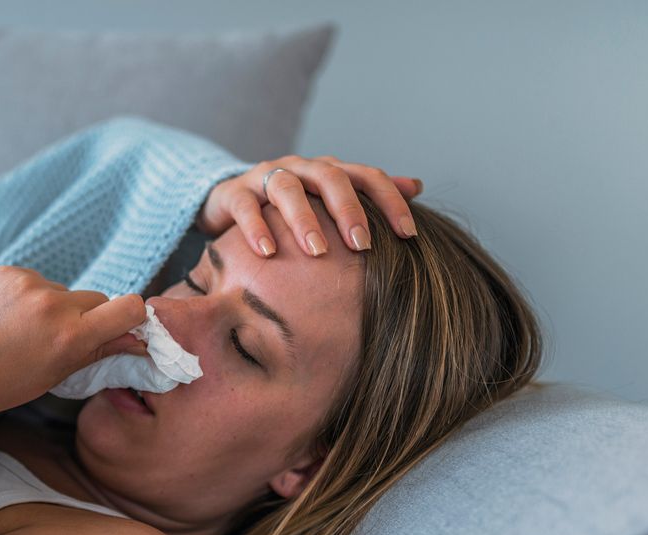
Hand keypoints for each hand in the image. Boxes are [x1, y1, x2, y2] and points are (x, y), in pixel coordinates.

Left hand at [0, 266, 149, 425]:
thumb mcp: (52, 378)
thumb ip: (96, 353)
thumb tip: (134, 339)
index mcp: (69, 338)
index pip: (130, 308)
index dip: (133, 318)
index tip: (124, 329)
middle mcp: (53, 304)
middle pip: (97, 300)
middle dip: (89, 319)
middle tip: (62, 341)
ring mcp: (27, 284)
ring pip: (64, 292)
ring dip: (56, 308)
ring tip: (22, 333)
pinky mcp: (6, 272)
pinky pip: (35, 282)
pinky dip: (29, 298)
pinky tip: (4, 319)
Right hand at [196, 155, 423, 257]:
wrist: (230, 200)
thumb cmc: (287, 207)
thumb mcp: (327, 199)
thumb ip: (367, 193)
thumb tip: (417, 186)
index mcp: (327, 170)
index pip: (367, 176)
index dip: (391, 201)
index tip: (409, 234)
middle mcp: (300, 167)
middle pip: (330, 177)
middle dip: (348, 211)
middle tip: (362, 245)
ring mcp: (265, 176)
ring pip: (288, 188)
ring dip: (304, 219)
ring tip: (316, 251)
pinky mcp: (234, 192)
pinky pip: (246, 206)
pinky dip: (256, 228)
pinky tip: (267, 253)